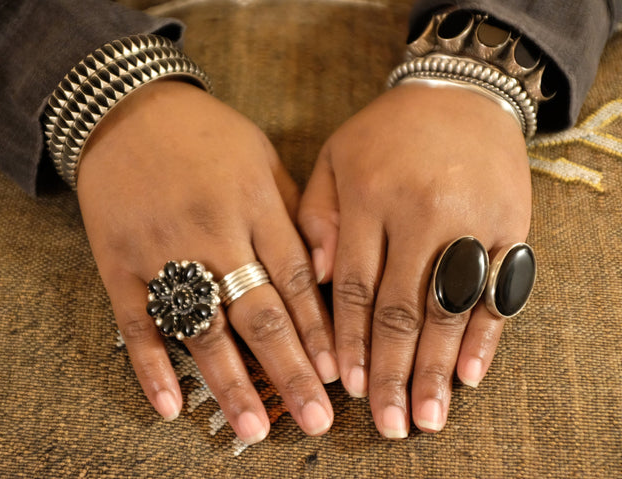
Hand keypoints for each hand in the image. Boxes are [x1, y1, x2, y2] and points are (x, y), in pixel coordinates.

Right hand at [76, 80, 337, 443]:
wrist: (126, 110)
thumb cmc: (205, 134)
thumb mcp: (261, 155)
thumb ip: (293, 211)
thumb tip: (325, 272)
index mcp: (253, 203)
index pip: (295, 281)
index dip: (319, 332)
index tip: (338, 375)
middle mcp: (211, 230)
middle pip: (257, 312)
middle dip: (290, 370)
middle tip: (315, 420)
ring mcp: (160, 250)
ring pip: (201, 326)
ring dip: (229, 382)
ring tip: (252, 427)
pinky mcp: (116, 263)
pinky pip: (136, 323)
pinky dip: (152, 366)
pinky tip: (172, 406)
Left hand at [298, 83, 530, 437]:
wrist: (460, 93)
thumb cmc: (386, 133)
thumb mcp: (335, 158)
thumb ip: (318, 215)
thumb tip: (319, 277)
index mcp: (371, 196)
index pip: (358, 287)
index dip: (352, 342)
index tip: (348, 385)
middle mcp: (422, 212)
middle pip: (403, 308)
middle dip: (392, 371)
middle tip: (388, 423)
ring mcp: (471, 220)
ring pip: (450, 308)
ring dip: (436, 368)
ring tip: (426, 416)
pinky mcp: (510, 226)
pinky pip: (498, 289)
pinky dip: (484, 335)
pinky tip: (469, 374)